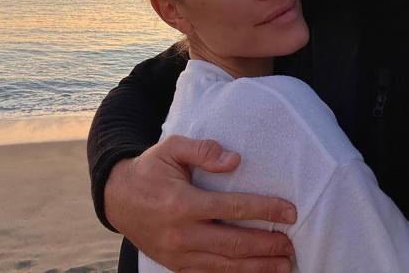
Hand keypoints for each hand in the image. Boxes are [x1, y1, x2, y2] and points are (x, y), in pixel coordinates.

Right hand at [105, 135, 296, 271]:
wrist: (116, 197)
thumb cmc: (150, 169)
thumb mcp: (172, 148)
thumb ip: (203, 150)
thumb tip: (235, 160)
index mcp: (182, 203)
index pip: (233, 208)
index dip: (265, 210)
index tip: (290, 211)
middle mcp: (181, 234)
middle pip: (234, 243)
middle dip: (267, 245)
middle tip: (291, 244)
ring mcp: (177, 254)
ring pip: (224, 265)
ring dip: (257, 267)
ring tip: (284, 264)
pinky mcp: (175, 265)